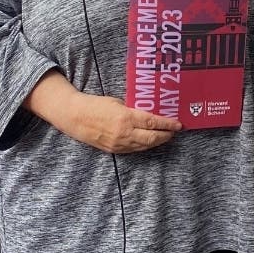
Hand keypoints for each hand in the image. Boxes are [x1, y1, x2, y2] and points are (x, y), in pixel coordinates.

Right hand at [60, 92, 181, 153]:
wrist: (74, 117)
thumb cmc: (95, 105)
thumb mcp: (117, 102)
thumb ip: (133, 110)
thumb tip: (148, 114)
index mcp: (126, 118)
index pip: (153, 122)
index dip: (168, 124)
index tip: (179, 124)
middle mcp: (124, 133)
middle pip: (152, 138)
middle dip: (166, 135)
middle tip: (174, 131)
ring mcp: (119, 144)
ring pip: (144, 146)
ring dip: (157, 141)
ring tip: (166, 136)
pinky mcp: (114, 150)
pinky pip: (134, 150)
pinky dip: (145, 146)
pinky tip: (150, 141)